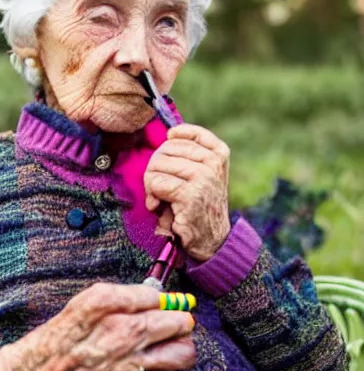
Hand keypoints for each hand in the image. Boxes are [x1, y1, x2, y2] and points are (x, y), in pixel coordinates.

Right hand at [0, 283, 195, 370]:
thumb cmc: (67, 332)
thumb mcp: (91, 298)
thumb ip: (126, 293)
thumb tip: (157, 295)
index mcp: (113, 307)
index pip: (161, 296)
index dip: (168, 298)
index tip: (169, 301)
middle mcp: (125, 335)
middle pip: (180, 323)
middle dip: (182, 318)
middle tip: (176, 318)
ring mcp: (132, 364)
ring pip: (183, 353)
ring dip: (182, 344)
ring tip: (170, 340)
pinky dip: (166, 365)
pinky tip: (151, 358)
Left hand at [144, 124, 230, 260]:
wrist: (211, 239)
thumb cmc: (200, 204)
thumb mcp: (204, 172)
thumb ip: (191, 152)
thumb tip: (168, 133)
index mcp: (219, 153)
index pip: (187, 132)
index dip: (171, 142)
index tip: (168, 155)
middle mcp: (213, 162)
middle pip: (166, 149)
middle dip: (155, 167)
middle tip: (160, 186)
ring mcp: (203, 177)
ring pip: (157, 165)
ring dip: (151, 183)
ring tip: (159, 197)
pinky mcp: (190, 194)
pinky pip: (156, 183)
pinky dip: (151, 195)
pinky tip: (158, 205)